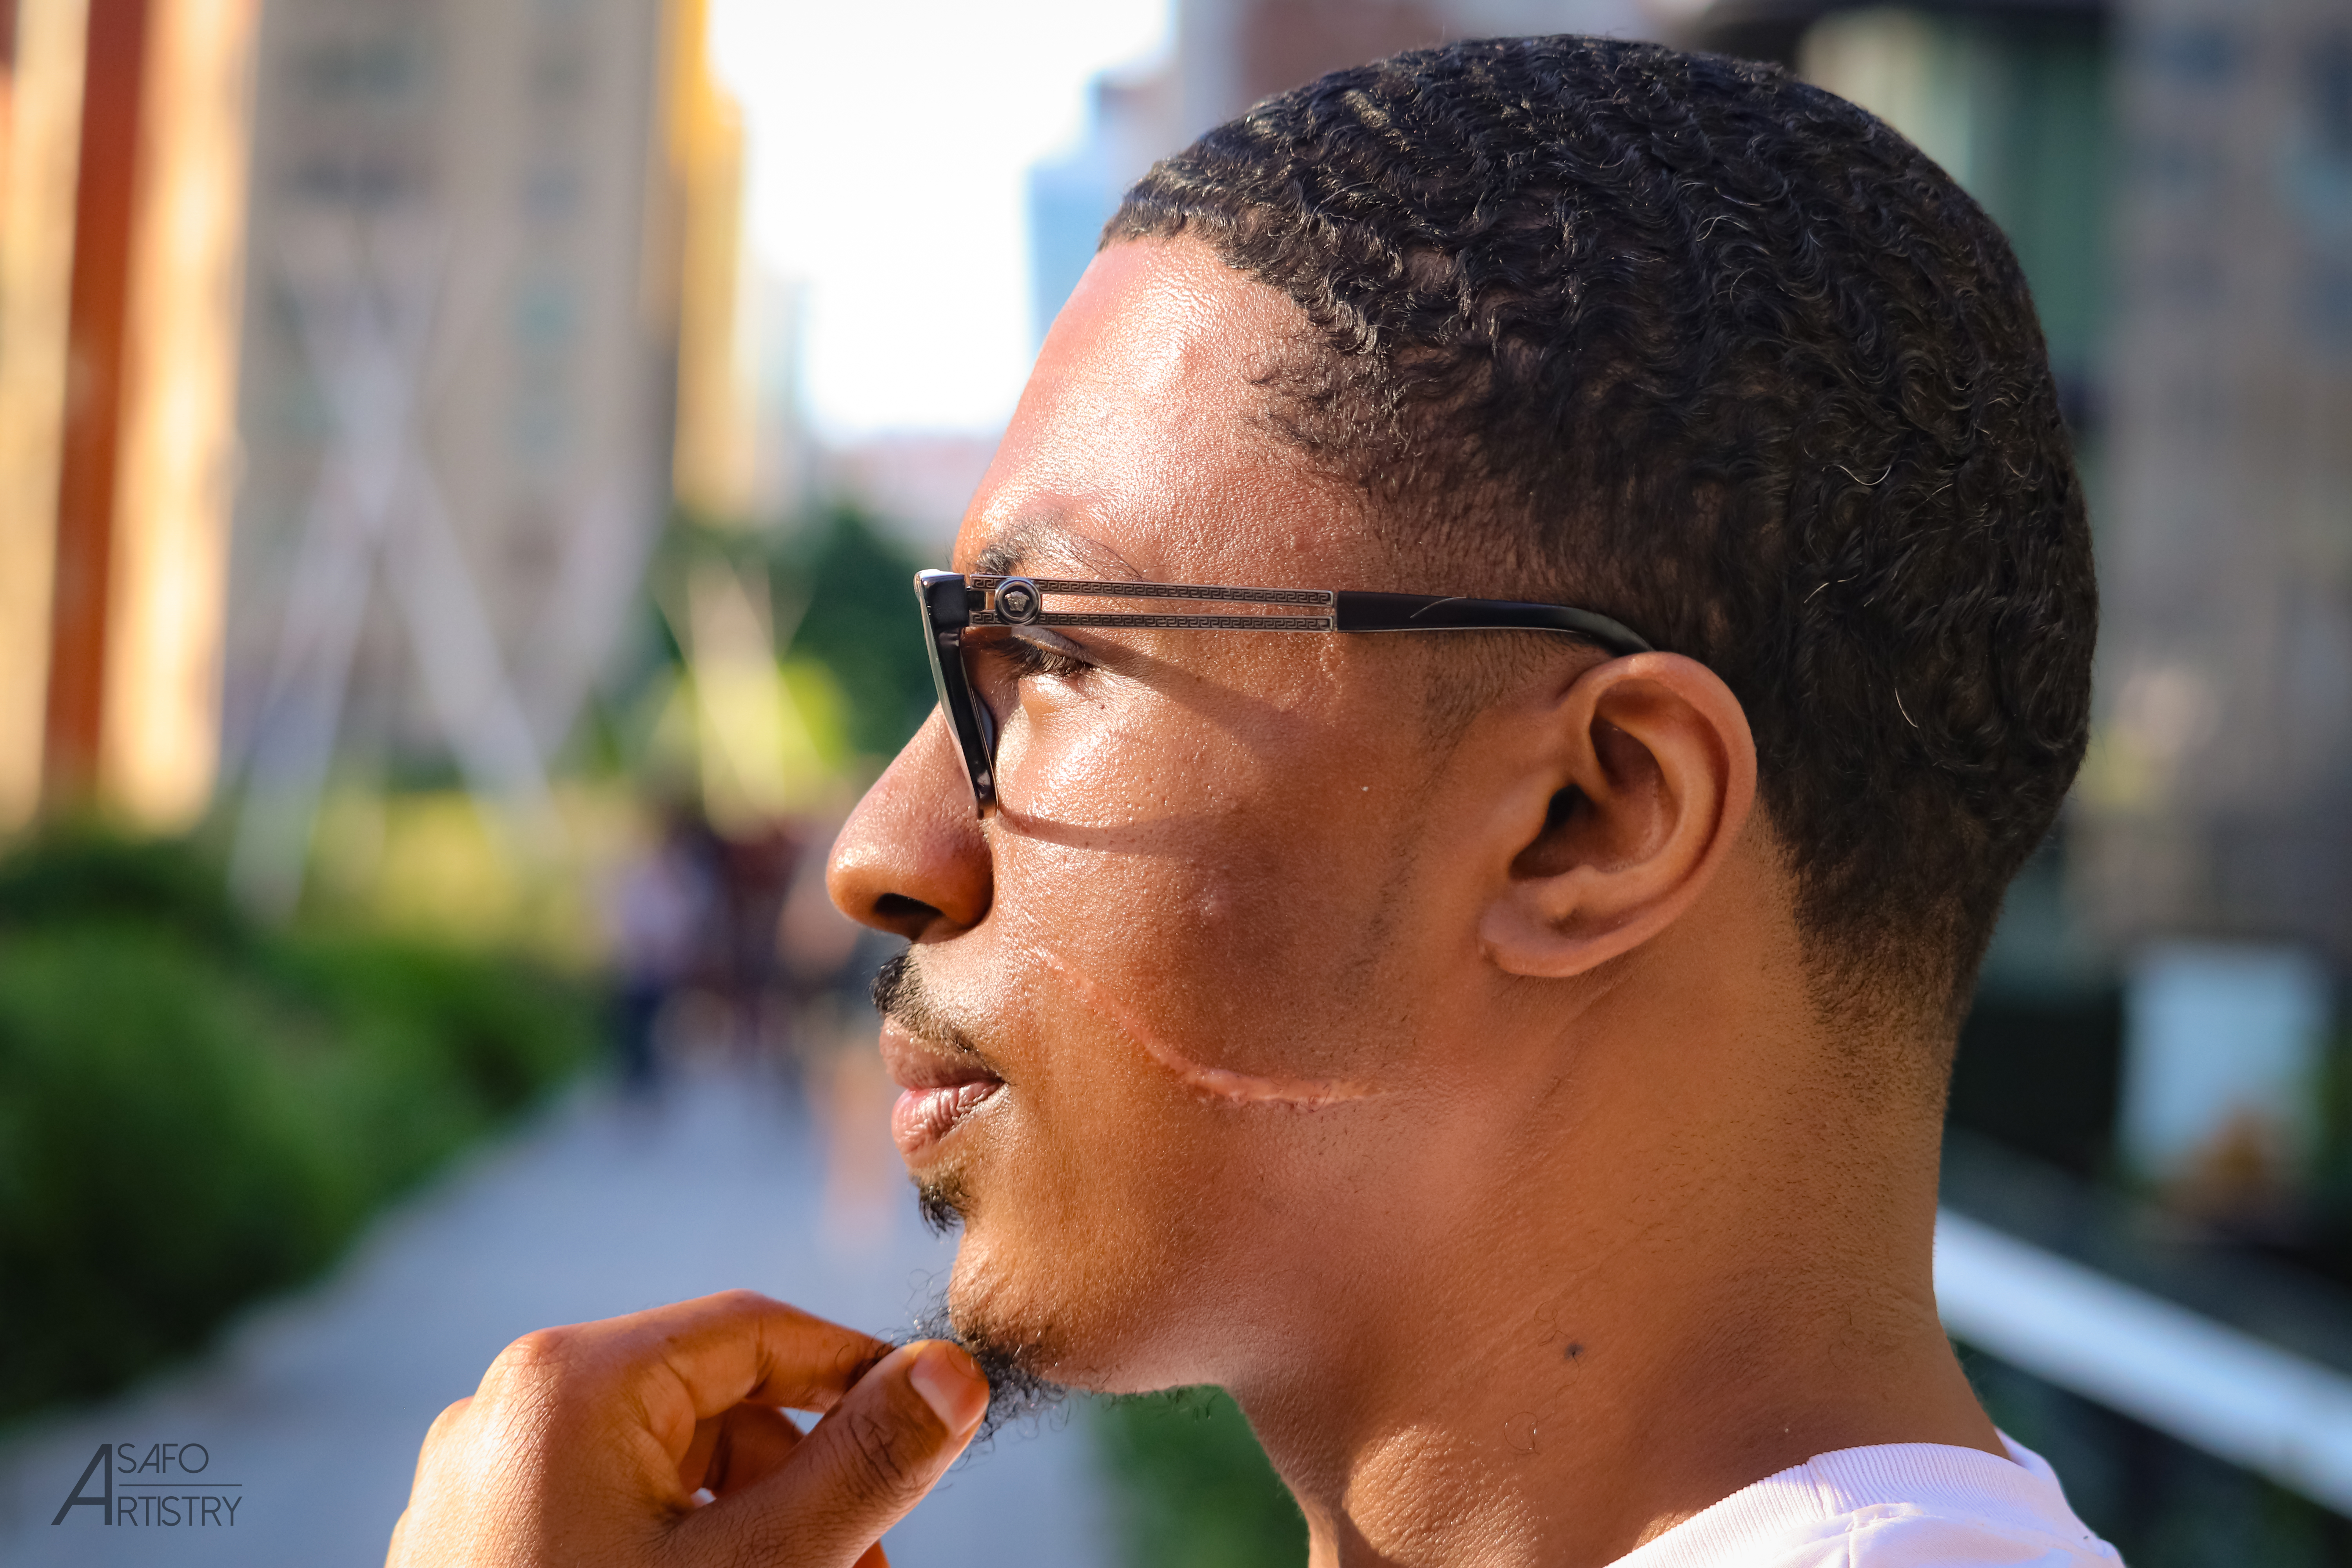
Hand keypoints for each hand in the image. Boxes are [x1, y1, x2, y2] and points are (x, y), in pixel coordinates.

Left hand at [385, 1290, 989, 1567]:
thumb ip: (861, 1468)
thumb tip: (957, 1373)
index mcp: (569, 1379)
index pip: (759, 1327)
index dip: (858, 1372)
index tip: (933, 1429)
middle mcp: (512, 1408)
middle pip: (715, 1404)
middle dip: (808, 1480)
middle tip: (871, 1563)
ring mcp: (484, 1481)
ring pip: (668, 1466)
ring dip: (754, 1522)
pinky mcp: (477, 1541)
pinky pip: (611, 1511)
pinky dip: (685, 1547)